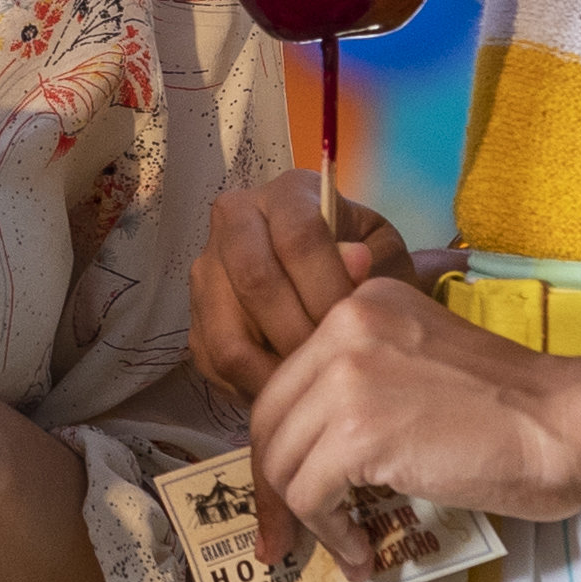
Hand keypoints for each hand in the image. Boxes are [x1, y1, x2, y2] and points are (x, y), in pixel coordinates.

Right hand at [188, 169, 418, 406]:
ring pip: (228, 333)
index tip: (356, 327)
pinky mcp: (196, 319)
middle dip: (300, 333)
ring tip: (312, 382)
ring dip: (275, 369)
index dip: (328, 288)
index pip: (298, 236)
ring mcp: (207, 272)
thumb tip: (355, 261)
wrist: (333, 282)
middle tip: (333, 362)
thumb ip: (378, 263)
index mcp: (287, 194)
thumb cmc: (366, 266)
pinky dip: (255, 386)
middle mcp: (234, 222)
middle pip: (253, 280)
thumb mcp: (385, 256)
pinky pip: (216, 364)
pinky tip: (289, 387)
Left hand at [249, 277, 580, 529]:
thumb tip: (314, 451)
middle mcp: (345, 326)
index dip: (283, 442)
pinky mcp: (360, 432)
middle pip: (271, 419)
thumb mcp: (423, 364)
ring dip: (305, 518)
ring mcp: (348, 376)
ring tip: (342, 546)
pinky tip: (360, 549)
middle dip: (273, 487)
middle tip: (287, 533)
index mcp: (361, 304)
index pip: (289, 379)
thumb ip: (365, 384)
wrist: (568, 424)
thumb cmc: (516, 409)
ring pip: (283, 462)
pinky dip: (329, 532)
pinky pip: (310, 495)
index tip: (288, 488)